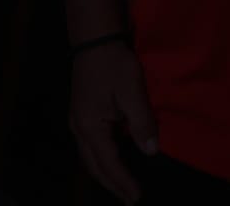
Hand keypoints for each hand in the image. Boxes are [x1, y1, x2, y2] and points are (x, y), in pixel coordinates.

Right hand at [67, 41, 157, 204]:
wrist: (94, 39)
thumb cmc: (113, 64)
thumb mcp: (132, 91)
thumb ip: (141, 122)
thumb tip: (151, 150)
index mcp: (90, 127)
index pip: (109, 163)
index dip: (123, 182)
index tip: (136, 197)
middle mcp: (79, 129)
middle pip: (94, 166)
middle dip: (112, 184)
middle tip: (129, 199)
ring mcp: (78, 121)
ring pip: (90, 157)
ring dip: (106, 172)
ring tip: (122, 185)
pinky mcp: (83, 112)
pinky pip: (91, 145)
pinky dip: (102, 157)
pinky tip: (115, 157)